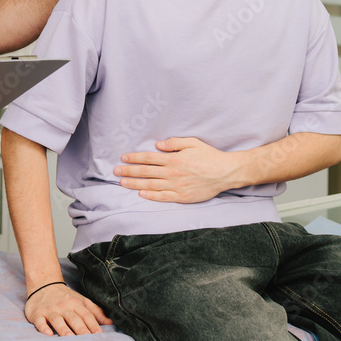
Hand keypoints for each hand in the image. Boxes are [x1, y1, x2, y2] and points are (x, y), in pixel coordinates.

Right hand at [25, 282, 112, 335]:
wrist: (43, 284)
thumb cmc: (65, 297)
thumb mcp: (81, 300)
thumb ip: (95, 312)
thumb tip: (110, 322)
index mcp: (76, 303)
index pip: (86, 315)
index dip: (93, 325)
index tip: (100, 336)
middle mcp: (63, 306)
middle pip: (73, 318)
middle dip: (81, 329)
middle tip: (87, 340)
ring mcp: (50, 310)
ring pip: (57, 320)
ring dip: (63, 329)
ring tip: (69, 338)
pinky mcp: (37, 313)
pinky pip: (40, 321)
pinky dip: (43, 327)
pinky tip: (48, 334)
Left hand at [114, 136, 240, 203]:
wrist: (225, 173)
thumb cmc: (209, 156)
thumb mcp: (192, 143)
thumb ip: (174, 143)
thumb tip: (158, 145)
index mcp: (174, 159)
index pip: (149, 158)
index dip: (134, 158)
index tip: (123, 158)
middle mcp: (172, 173)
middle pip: (146, 172)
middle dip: (129, 172)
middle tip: (116, 172)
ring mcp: (177, 186)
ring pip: (151, 185)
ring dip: (135, 184)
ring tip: (122, 183)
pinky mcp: (182, 197)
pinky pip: (163, 197)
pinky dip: (151, 196)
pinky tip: (141, 194)